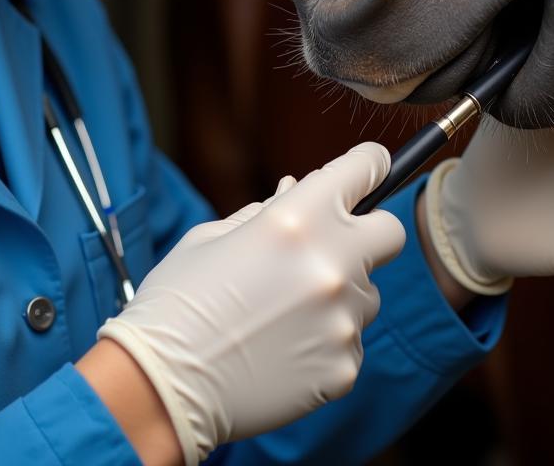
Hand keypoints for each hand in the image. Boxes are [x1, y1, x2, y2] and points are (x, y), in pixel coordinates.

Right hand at [98, 143, 404, 463]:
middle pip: (391, 231)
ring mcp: (342, 318)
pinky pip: (350, 341)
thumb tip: (297, 188)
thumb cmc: (178, 302)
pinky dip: (324, 342)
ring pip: (367, 293)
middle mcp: (330, 263)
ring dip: (339, 294)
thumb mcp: (211, 238)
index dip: (368, 164)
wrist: (162, 388)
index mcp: (297, 218)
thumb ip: (267, 210)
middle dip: (370, 231)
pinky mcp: (345, 366)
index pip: (365, 168)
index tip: (369, 167)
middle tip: (336, 245)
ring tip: (285, 314)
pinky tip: (282, 351)